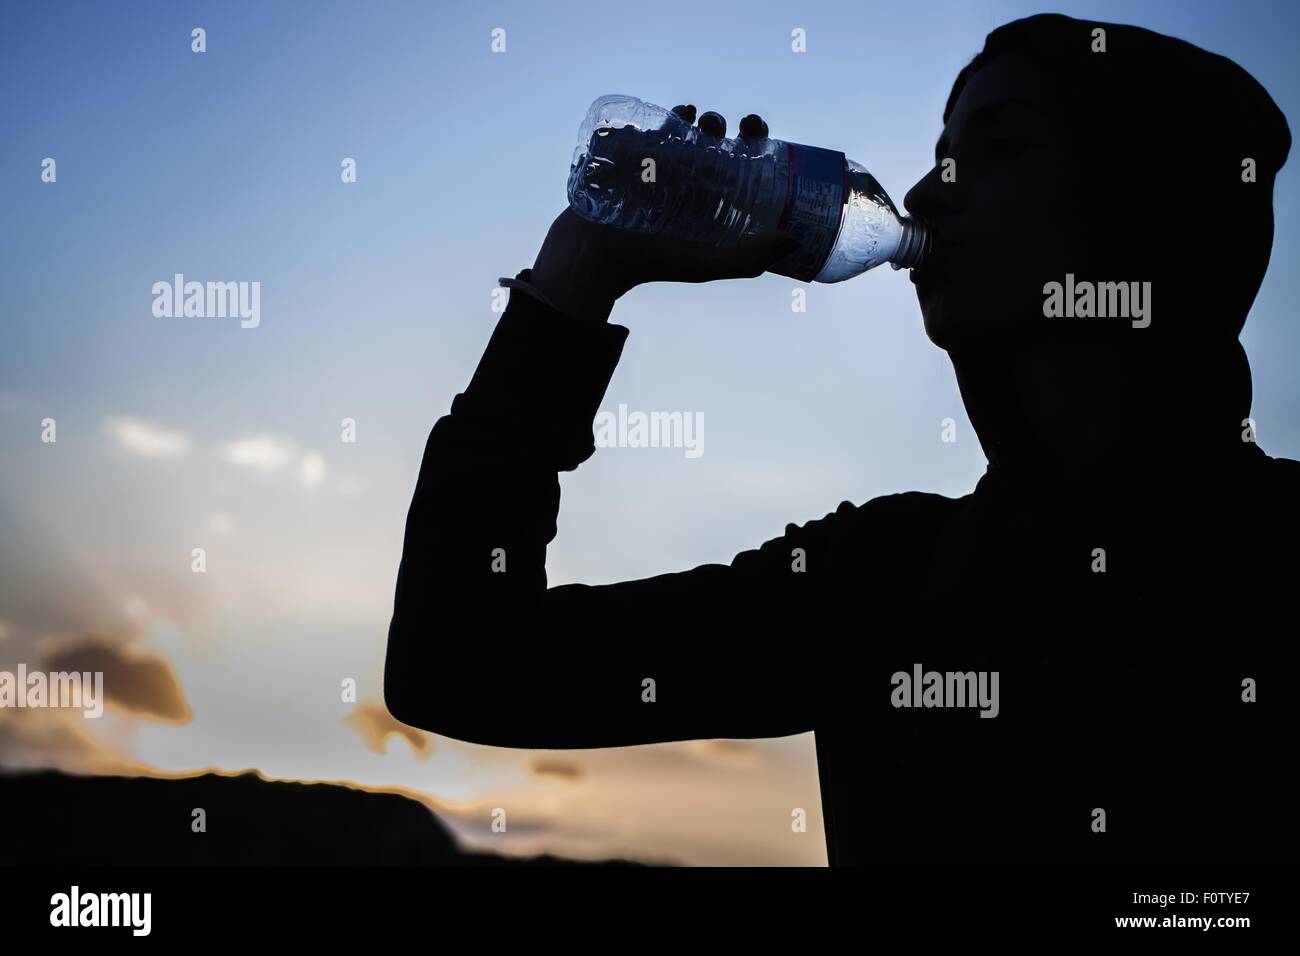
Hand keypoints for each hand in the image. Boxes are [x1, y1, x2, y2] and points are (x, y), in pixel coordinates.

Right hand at [528, 106, 795, 321]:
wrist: (596, 258)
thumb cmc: (654, 264)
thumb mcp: (707, 263)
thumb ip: (748, 257)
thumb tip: (794, 238)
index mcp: (709, 200)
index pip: (738, 162)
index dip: (752, 140)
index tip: (755, 130)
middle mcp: (685, 181)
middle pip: (710, 141)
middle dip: (720, 125)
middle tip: (721, 125)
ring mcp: (653, 167)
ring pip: (679, 131)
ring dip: (692, 117)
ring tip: (693, 119)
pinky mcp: (625, 158)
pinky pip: (643, 125)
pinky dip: (655, 115)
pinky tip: (667, 115)